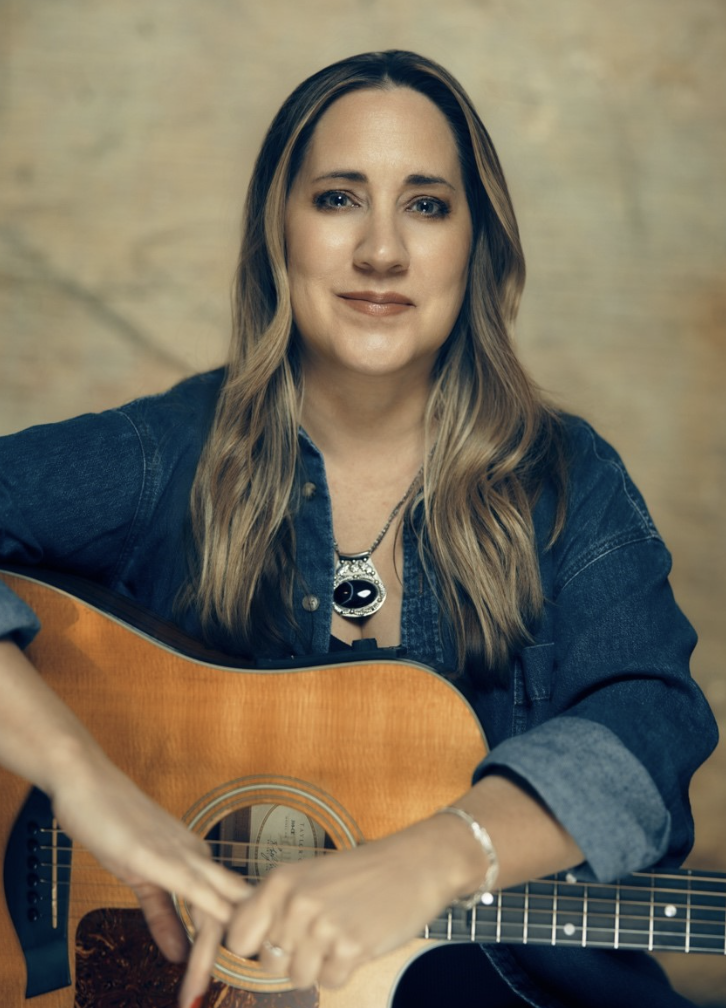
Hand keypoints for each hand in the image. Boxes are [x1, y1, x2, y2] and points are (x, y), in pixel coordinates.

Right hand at [50, 757, 249, 1007]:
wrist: (87, 781)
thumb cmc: (112, 821)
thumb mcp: (141, 876)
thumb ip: (162, 914)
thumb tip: (179, 953)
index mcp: (197, 858)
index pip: (231, 905)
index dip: (242, 940)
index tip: (241, 973)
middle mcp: (198, 854)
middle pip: (232, 909)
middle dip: (236, 953)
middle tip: (231, 988)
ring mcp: (180, 853)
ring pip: (215, 905)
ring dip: (211, 952)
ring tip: (201, 991)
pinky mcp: (155, 855)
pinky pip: (188, 888)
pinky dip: (202, 915)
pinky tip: (202, 945)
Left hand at [223, 816, 463, 990]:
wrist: (413, 865)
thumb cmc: (360, 873)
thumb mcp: (308, 876)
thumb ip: (275, 904)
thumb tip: (241, 940)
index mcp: (279, 882)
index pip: (238, 936)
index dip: (255, 945)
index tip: (272, 942)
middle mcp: (295, 904)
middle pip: (269, 963)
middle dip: (292, 957)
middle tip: (319, 935)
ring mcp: (322, 927)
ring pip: (298, 978)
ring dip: (319, 966)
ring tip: (340, 936)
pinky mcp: (350, 948)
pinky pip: (331, 982)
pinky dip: (344, 970)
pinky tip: (358, 942)